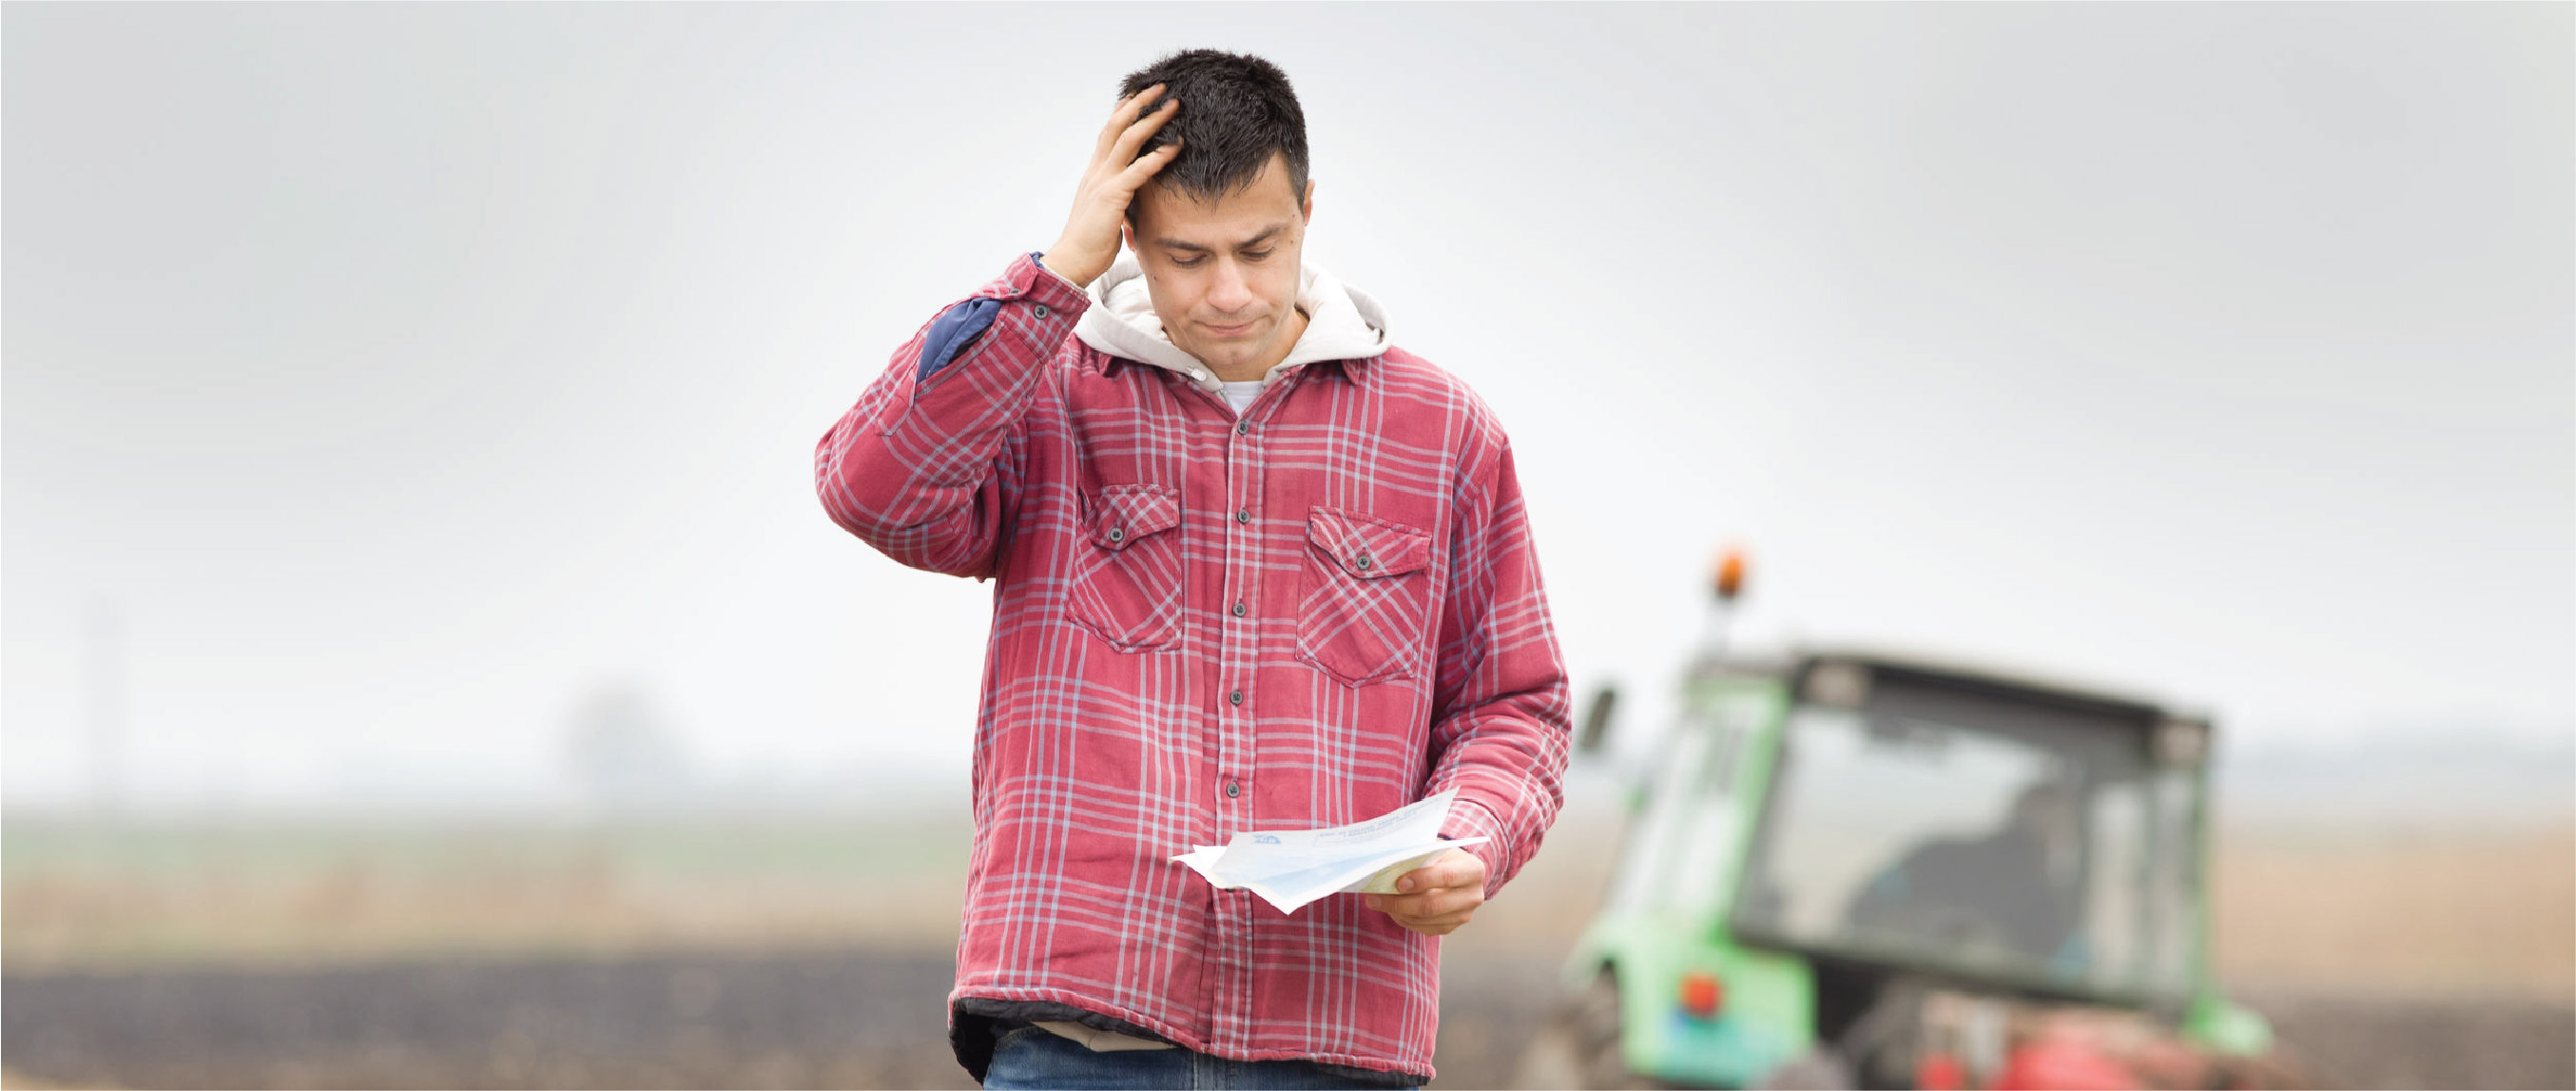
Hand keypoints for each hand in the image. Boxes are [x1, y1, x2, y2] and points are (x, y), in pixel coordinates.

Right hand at [1044, 84, 1182, 288]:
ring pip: (1128, 139)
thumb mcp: (1107, 213)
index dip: (1124, 111)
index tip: (1140, 95)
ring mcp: (1103, 180)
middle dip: (1140, 104)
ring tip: (1174, 106)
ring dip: (1153, 120)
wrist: (1072, 261)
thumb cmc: (1091, 243)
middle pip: (1118, 126)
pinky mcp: (1112, 195)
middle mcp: (1097, 170)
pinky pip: (1138, 170)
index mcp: (1094, 173)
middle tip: (1162, 88)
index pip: (1108, 133)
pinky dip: (1159, 156)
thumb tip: (1135, 198)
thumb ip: (1119, 198)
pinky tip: (1176, 146)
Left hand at [1363, 848, 1486, 935]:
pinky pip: (1423, 928)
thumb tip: (1386, 865)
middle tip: (1374, 898)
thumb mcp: (1434, 848)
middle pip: (1433, 905)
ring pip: (1424, 920)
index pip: (1447, 877)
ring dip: (1397, 912)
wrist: (1457, 871)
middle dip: (1400, 902)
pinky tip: (1391, 909)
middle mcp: (1473, 895)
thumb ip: (1417, 855)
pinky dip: (1403, 919)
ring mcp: (1464, 915)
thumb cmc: (1441, 856)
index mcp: (1473, 870)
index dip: (1422, 880)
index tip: (1398, 882)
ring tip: (1377, 902)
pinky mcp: (1451, 927)